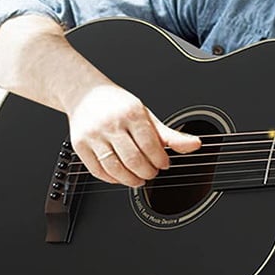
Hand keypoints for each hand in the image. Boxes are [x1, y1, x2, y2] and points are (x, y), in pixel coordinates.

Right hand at [68, 83, 200, 186]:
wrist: (85, 94)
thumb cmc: (118, 106)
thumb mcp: (146, 116)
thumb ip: (170, 135)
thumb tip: (195, 145)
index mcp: (131, 113)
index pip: (150, 145)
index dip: (160, 160)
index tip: (163, 164)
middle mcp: (111, 124)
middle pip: (134, 160)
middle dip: (147, 173)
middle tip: (151, 172)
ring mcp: (93, 135)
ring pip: (115, 168)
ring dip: (130, 180)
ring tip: (138, 179)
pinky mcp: (79, 145)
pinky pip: (98, 171)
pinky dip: (112, 179)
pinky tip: (120, 176)